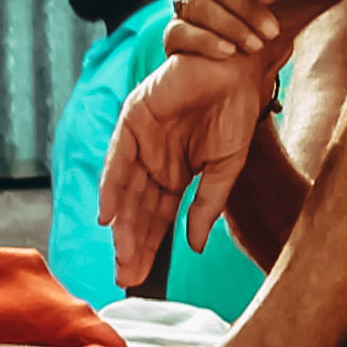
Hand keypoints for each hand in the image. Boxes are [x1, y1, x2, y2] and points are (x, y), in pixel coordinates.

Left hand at [99, 52, 271, 290]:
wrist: (239, 68)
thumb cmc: (236, 113)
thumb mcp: (224, 169)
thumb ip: (207, 205)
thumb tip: (195, 247)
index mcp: (176, 174)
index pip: (157, 218)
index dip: (148, 247)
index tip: (139, 278)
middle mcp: (154, 161)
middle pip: (138, 211)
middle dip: (131, 244)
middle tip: (125, 277)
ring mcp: (142, 141)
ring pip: (126, 191)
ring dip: (122, 224)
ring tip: (120, 255)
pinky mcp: (135, 118)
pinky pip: (118, 158)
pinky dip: (111, 187)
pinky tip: (107, 216)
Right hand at [161, 0, 288, 68]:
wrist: (245, 68)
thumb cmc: (264, 28)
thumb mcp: (281, 6)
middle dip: (245, 6)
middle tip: (272, 31)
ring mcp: (185, 6)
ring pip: (197, 4)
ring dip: (229, 25)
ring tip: (255, 46)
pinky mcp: (173, 34)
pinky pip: (179, 31)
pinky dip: (205, 41)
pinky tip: (228, 52)